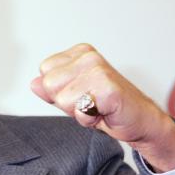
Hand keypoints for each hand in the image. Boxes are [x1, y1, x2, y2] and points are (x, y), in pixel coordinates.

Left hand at [30, 43, 174, 171]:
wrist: (141, 120)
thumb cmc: (109, 108)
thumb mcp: (73, 98)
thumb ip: (52, 90)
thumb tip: (34, 83)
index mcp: (79, 54)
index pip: (44, 73)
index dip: (59, 92)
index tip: (81, 95)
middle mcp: (88, 57)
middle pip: (50, 85)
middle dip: (66, 102)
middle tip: (89, 104)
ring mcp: (98, 70)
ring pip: (62, 98)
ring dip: (78, 112)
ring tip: (97, 108)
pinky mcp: (107, 87)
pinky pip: (79, 110)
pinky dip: (89, 119)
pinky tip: (104, 112)